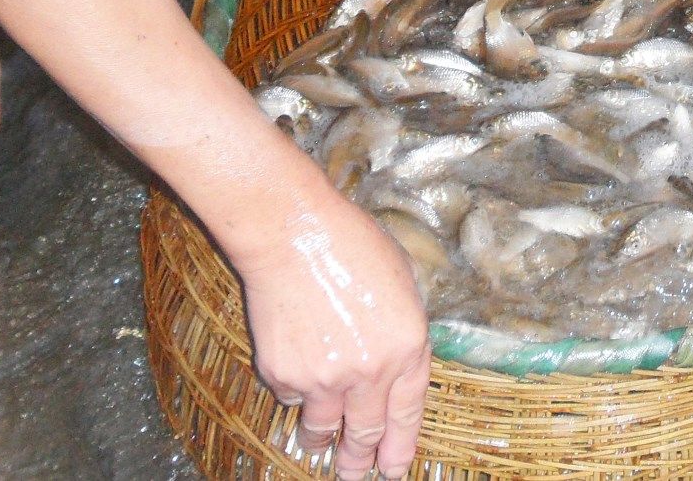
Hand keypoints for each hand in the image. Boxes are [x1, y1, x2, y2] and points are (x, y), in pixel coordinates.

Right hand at [237, 197, 431, 479]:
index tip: (394, 468)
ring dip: (320, 440)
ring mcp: (325, 379)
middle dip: (359, 460)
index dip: (400, 445)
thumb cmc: (352, 245)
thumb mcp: (402, 282)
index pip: (408, 413)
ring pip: (322, 427)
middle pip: (365, 432)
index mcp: (407, 348)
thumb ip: (402, 329)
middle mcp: (370, 372)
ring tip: (318, 447)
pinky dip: (293, 392)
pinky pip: (290, 397)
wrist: (294, 236)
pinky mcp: (284, 375)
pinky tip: (293, 376)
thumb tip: (396, 357)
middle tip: (357, 477)